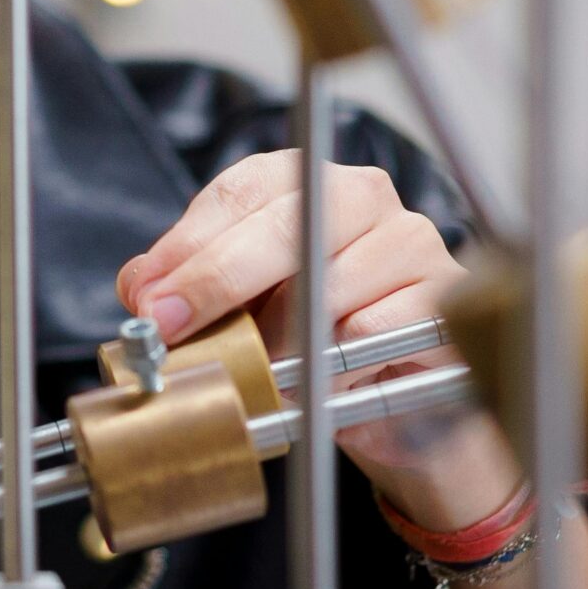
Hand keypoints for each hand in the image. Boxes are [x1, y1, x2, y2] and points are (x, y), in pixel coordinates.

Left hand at [116, 149, 521, 529]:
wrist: (406, 405)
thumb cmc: (316, 347)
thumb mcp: (242, 313)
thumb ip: (191, 289)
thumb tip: (142, 287)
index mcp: (303, 183)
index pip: (240, 191)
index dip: (188, 246)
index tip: (148, 298)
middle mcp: (361, 195)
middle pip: (284, 225)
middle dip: (216, 279)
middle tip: (172, 327)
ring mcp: (410, 239)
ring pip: (328, 288)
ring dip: (283, 341)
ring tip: (271, 371)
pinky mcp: (445, 294)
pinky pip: (371, 333)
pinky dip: (337, 368)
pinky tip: (330, 384)